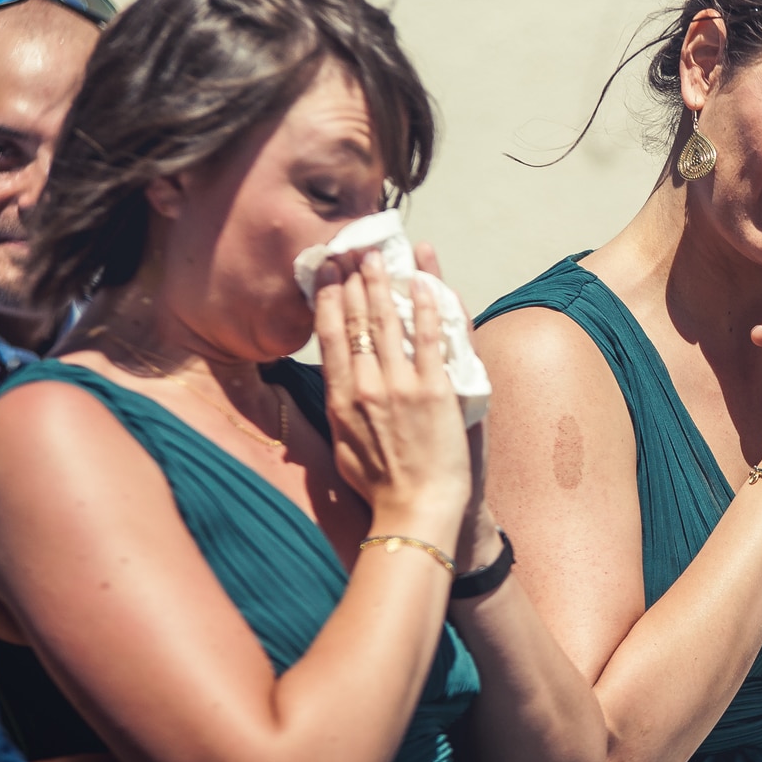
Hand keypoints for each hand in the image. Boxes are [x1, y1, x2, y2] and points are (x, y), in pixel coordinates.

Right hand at [315, 248, 471, 536]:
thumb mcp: (342, 449)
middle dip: (354, 280)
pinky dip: (427, 306)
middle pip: (357, 321)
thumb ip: (338, 414)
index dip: (327, 299)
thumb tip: (333, 391)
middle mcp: (366, 387)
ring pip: (389, 322)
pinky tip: (423, 281)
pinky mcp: (435, 390)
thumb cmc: (380, 487)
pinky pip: (430, 338)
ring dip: (384, 283)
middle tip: (352, 250)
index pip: (330, 336)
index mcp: (340, 400)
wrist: (416, 511)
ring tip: (380, 255)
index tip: (326, 273)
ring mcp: (401, 386)